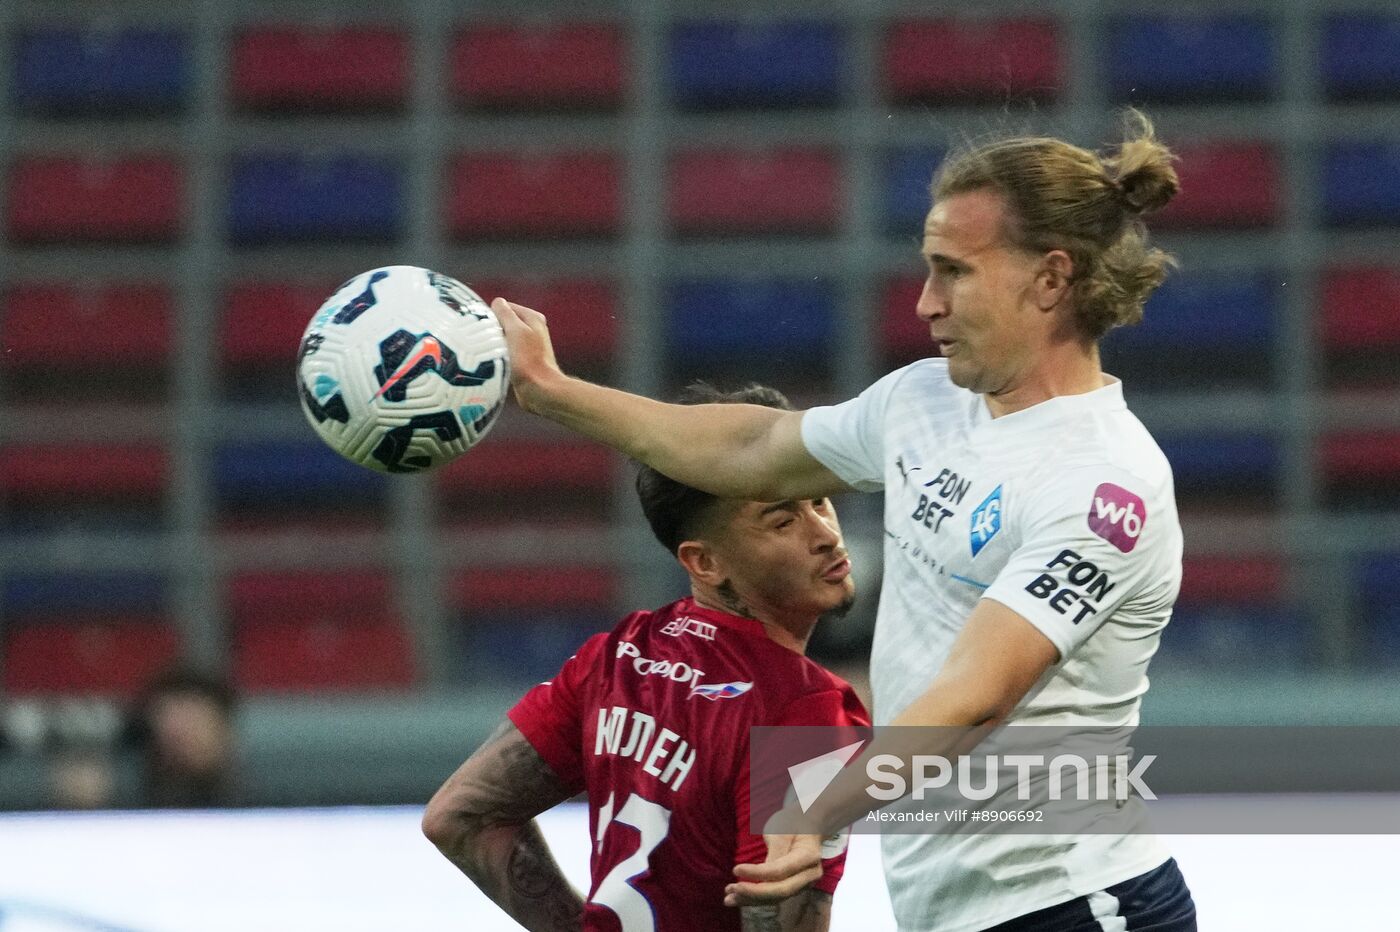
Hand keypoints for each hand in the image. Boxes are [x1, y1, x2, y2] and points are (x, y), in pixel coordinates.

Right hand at [489, 297, 565, 414]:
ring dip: (494, 345)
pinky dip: (498, 356)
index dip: (493, 315)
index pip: (505, 307)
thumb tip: (498, 302)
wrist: (539, 390)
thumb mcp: (515, 330)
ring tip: (489, 353)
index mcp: (533, 318)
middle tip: (484, 341)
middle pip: (503, 323)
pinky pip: (504, 353)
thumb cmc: (528, 360)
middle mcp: (532, 330)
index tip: (485, 327)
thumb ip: (505, 314)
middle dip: (492, 330)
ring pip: (502, 339)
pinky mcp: (522, 361)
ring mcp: (527, 346)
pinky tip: (493, 363)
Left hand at [724, 832, 823, 907]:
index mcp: (808, 857)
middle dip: (754, 893)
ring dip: (750, 899)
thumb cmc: (792, 823)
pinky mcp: (792, 887)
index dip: (758, 873)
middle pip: (780, 891)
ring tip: (728, 898)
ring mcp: (802, 884)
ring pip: (775, 898)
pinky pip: (773, 896)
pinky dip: (755, 898)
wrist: (807, 825)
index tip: (736, 870)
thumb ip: (775, 852)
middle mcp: (809, 875)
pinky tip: (737, 898)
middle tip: (731, 889)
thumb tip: (763, 876)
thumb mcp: (783, 829)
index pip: (780, 871)